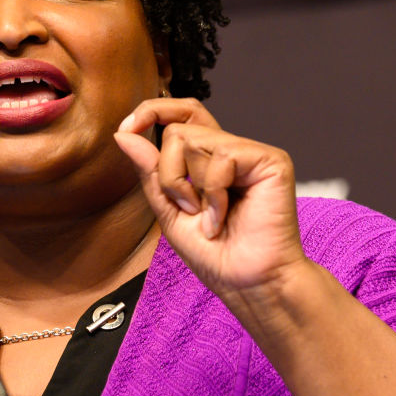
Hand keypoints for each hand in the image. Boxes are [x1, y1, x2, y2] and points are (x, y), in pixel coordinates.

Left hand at [115, 98, 306, 299]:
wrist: (247, 284)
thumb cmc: (214, 254)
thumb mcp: (168, 210)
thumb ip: (149, 170)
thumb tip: (123, 134)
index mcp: (209, 158)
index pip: (182, 113)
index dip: (152, 111)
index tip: (127, 129)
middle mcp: (231, 149)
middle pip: (178, 129)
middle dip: (168, 173)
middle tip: (187, 208)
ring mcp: (252, 153)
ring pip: (191, 140)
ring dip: (189, 187)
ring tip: (210, 218)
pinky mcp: (271, 160)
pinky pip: (221, 156)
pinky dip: (213, 194)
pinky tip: (224, 217)